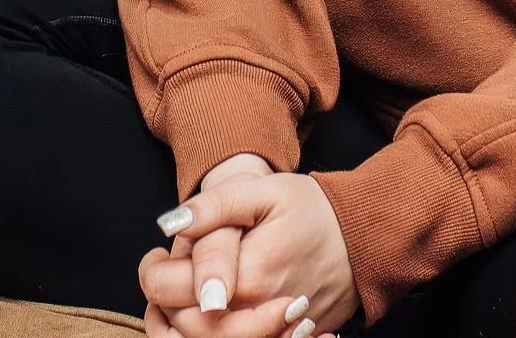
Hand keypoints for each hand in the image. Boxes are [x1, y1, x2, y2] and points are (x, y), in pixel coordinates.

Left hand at [140, 163, 358, 336]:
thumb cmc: (313, 211)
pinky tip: (204, 320)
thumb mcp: (264, 192)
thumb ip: (214, 207)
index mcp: (246, 279)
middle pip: (181, 326)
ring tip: (176, 298)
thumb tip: (168, 226)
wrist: (363, 239)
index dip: (152, 271)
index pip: (170, 290)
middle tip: (163, 273)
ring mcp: (270, 337)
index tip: (155, 255)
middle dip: (162, 300)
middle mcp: (255, 318)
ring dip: (178, 327)